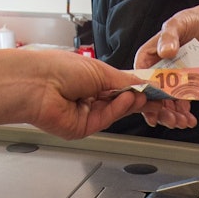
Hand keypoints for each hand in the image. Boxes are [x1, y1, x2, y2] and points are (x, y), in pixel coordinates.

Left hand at [22, 49, 195, 137]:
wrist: (36, 83)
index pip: (122, 89)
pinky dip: (118, 110)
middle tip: (162, 101)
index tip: (159, 92)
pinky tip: (127, 100)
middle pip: (122, 103)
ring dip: (133, 104)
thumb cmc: (60, 69)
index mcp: (92, 81)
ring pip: (117, 112)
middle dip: (142, 102)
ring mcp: (86, 115)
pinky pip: (106, 119)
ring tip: (147, 97)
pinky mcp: (83, 129)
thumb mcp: (100, 70)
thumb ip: (124, 81)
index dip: (140, 91)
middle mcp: (89, 98)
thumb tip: (143, 85)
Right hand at [133, 3, 198, 127]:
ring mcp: (170, 79)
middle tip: (172, 120)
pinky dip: (185, 111)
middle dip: (162, 111)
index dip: (145, 97)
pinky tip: (190, 117)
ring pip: (167, 102)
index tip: (152, 110)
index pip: (141, 81)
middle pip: (154, 96)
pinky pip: (181, 100)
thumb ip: (169, 38)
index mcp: (147, 58)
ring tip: (183, 122)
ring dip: (174, 115)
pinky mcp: (184, 83)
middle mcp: (156, 71)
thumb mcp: (176, 25)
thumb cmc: (188, 21)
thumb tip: (166, 51)